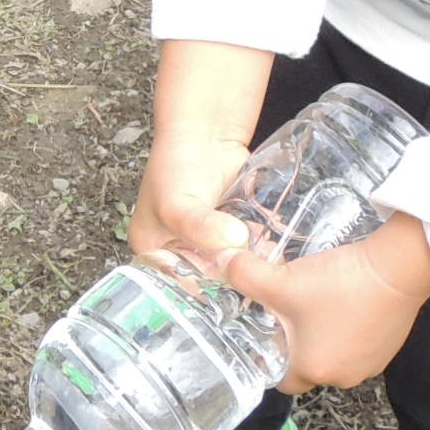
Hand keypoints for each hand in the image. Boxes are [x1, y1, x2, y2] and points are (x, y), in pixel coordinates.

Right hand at [127, 40, 275, 273]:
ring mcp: (207, 241)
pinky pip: (247, 249)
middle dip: (230, 280)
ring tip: (270, 269)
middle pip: (206, 278)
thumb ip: (202, 227)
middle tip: (256, 282)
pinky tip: (276, 252)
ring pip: (230, 264)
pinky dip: (260, 251)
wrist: (204, 133)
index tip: (230, 296)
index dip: (201, 294)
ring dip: (249, 266)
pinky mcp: (231, 230)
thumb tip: (234, 241)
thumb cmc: (175, 166)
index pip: (176, 287)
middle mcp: (179, 251)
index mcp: (153, 253)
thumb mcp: (178, 204)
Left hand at [212, 213, 429, 392]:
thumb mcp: (283, 279)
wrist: (398, 270)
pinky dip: (347, 326)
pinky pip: (357, 342)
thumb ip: (244, 275)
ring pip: (334, 353)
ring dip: (322, 333)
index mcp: (314, 371)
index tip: (261, 334)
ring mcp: (371, 363)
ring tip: (312, 300)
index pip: (281, 380)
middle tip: (283, 311)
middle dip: (294, 342)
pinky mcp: (390, 345)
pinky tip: (343, 297)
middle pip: (307, 365)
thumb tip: (220, 263)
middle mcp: (344, 376)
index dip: (268, 358)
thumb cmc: (340, 285)